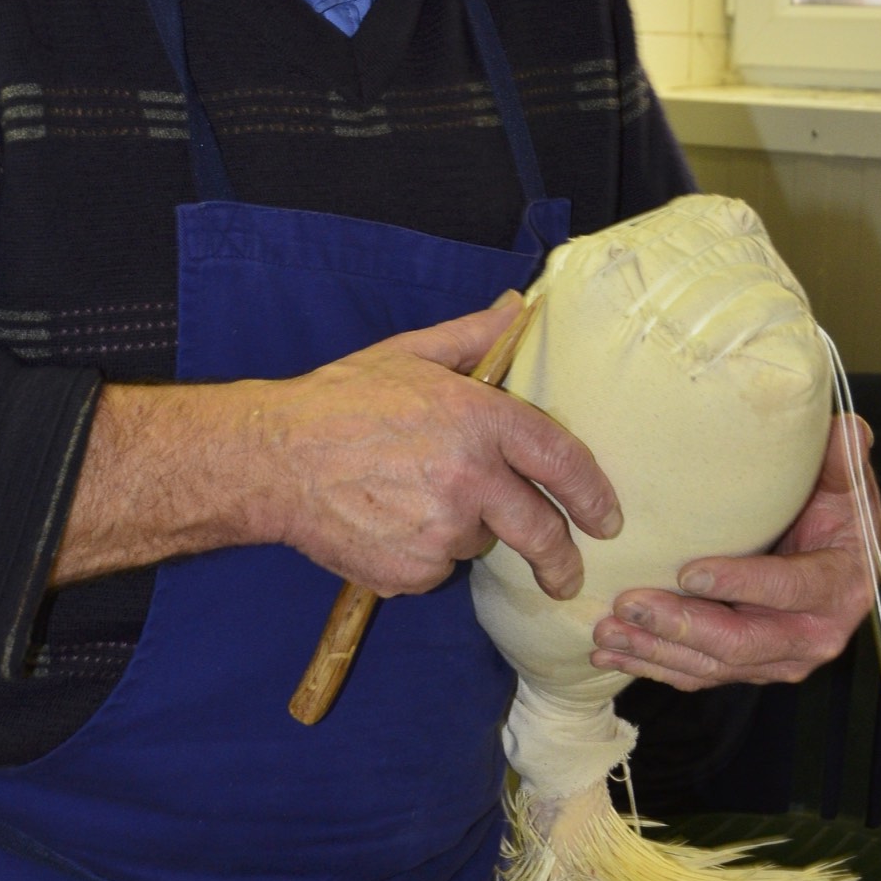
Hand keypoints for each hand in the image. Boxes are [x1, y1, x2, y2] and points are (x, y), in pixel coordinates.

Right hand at [254, 295, 622, 599]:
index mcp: (479, 420)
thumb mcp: (410, 354)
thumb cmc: (341, 401)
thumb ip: (473, 337)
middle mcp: (470, 479)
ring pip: (477, 544)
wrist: (274, 459)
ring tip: (409, 499)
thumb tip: (519, 307)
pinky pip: (436, 569)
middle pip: (539, 531)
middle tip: (566, 574)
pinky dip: (423, 555)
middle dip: (560, 560)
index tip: (606, 519)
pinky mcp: (411, 570)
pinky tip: (388, 523)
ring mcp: (441, 530)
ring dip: (462, 532)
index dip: (593, 494)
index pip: (561, 461)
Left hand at [589, 414, 880, 690]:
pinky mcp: (747, 667)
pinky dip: (653, 664)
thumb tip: (848, 430)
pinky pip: (697, 673)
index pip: (788, 588)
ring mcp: (777, 659)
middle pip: (741, 642)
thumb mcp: (845, 483)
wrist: (838, 555)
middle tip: (630, 603)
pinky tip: (611, 652)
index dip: (740, 583)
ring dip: (655, 650)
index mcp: (840, 588)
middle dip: (681, 626)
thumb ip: (843, 459)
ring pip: (712, 665)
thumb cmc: (837, 513)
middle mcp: (812, 637)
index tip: (687, 572)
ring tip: (606, 630)